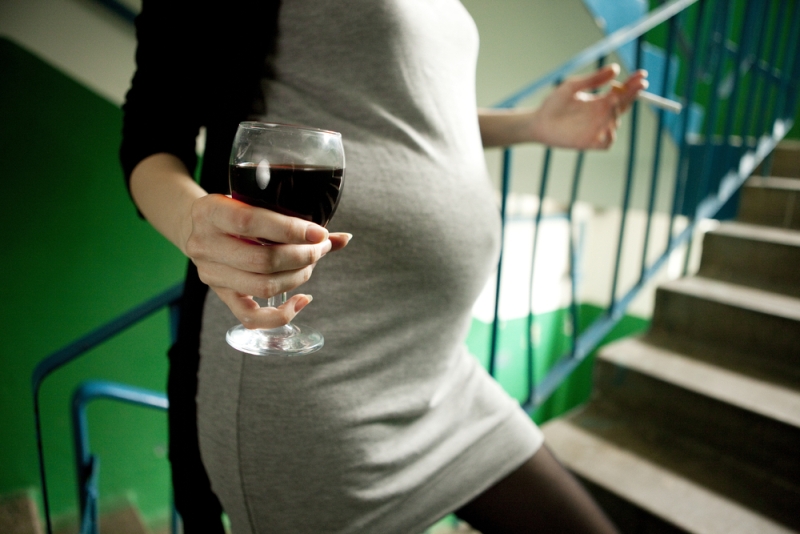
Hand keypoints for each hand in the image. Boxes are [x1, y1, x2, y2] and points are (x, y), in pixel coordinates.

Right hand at [185, 194, 350, 328]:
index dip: (289, 230)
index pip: (249, 221)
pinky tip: (302, 300)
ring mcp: (210, 273)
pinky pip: (251, 318)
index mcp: (210, 211)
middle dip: (302, 256)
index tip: (319, 233)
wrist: (200, 226)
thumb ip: (294, 218)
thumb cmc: (236, 211)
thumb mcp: (255, 202)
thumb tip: (344, 239)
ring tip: (310, 265)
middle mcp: (204, 244)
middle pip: (262, 260)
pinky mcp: (220, 295)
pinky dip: (282, 314)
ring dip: (297, 277)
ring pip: (263, 286)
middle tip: (320, 248)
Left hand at [530, 64, 647, 149]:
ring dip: (616, 111)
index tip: (642, 75)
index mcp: (599, 101)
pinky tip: (607, 126)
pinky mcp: (590, 142)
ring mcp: (597, 129)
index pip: (622, 92)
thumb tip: (615, 68)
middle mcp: (601, 115)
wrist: (538, 123)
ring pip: (616, 121)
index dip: (633, 84)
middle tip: (638, 85)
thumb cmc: (553, 104)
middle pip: (624, 105)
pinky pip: (607, 142)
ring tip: (611, 100)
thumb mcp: (573, 86)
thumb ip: (593, 79)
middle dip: (632, 94)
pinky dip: (610, 136)